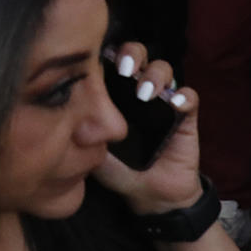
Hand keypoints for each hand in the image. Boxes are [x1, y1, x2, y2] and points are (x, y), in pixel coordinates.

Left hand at [92, 42, 204, 217]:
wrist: (150, 196)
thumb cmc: (117, 169)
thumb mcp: (92, 149)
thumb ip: (80, 128)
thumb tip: (61, 108)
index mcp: (113, 92)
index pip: (111, 59)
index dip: (107, 53)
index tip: (99, 61)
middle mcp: (137, 90)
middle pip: (138, 54)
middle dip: (133, 54)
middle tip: (125, 70)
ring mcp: (163, 101)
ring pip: (164, 69)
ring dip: (155, 74)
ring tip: (146, 94)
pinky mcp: (185, 117)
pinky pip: (190, 97)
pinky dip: (184, 97)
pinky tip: (175, 105)